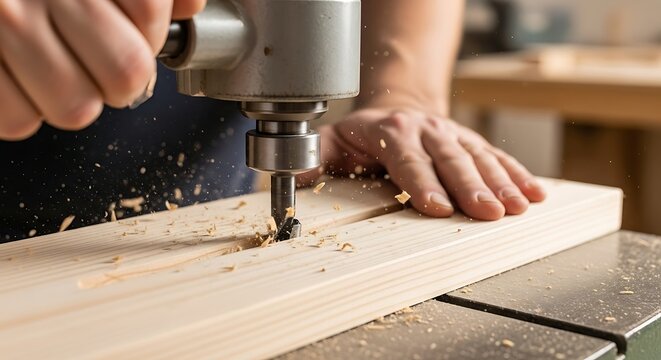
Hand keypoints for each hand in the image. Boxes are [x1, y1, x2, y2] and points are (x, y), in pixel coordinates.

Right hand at [0, 0, 205, 140]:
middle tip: (98, 61)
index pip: (150, 22)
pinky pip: (17, 120)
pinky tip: (18, 78)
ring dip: (73, 96)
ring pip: (76, 108)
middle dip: (120, 77)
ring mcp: (1, 28)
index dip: (151, 37)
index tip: (136, 33)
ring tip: (54, 67)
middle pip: (125, 75)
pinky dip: (22, 108)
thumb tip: (190, 7)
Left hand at [301, 108, 545, 220]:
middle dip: (471, 188)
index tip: (437, 208)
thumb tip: (297, 180)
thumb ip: (318, 158)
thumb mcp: (333, 140)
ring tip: (518, 208)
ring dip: (501, 183)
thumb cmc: (364, 133)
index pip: (408, 160)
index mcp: (391, 131)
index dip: (422, 183)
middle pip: (450, 160)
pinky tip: (535, 194)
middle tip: (488, 214)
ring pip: (479, 158)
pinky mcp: (471, 142)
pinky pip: (497, 156)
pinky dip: (518, 174)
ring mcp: (452, 135)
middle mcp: (426, 130)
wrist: (397, 105)